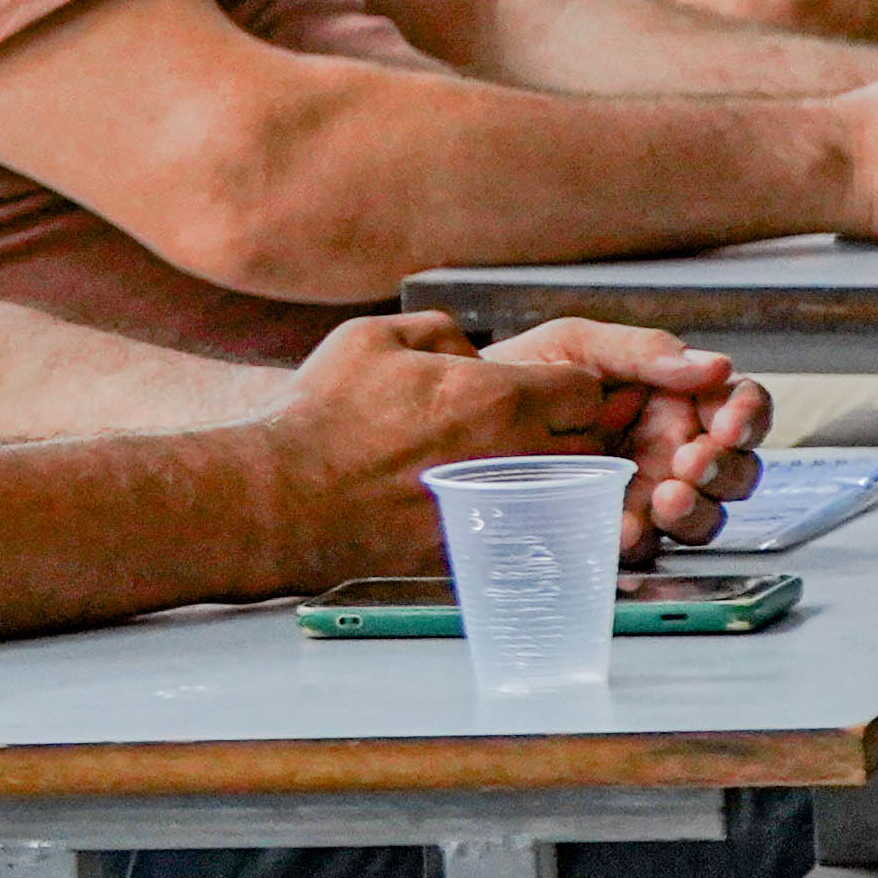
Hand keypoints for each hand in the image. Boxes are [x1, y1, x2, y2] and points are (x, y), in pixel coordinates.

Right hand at [271, 311, 753, 582]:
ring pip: (567, 494)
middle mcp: (513, 456)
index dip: (563, 387)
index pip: (583, 390)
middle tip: (527, 429)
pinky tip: (490, 508)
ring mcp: (501, 508)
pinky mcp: (481, 547)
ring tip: (513, 469)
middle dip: (567, 433)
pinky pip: (529, 531)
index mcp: (497, 398)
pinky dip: (522, 519)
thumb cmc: (323, 417)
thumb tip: (468, 349)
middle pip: (588, 445)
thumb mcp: (372, 338)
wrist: (289, 498)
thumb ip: (437, 330)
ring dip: (553, 478)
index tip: (537, 391)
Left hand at [488, 318, 770, 548]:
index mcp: (677, 398)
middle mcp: (674, 448)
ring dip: (695, 510)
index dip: (748, 417)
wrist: (466, 414)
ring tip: (664, 496)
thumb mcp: (580, 345)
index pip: (739, 407)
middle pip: (736, 469)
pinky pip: (648, 542)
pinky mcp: (618, 525)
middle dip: (723, 470)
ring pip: (706, 514)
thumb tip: (715, 364)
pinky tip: (624, 529)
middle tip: (690, 464)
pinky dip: (642, 538)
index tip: (728, 426)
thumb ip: (646, 351)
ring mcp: (649, 492)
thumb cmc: (527, 371)